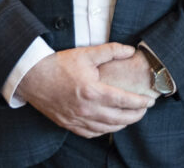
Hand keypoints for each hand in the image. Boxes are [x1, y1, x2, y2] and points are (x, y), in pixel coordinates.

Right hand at [17, 43, 155, 137]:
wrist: (33, 77)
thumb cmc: (59, 65)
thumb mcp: (87, 54)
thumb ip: (111, 51)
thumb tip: (131, 50)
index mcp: (92, 91)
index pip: (123, 101)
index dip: (139, 103)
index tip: (149, 101)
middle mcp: (86, 109)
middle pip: (118, 118)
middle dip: (135, 115)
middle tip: (145, 110)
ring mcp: (76, 119)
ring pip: (106, 128)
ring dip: (122, 124)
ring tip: (131, 117)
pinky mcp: (68, 124)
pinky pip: (91, 133)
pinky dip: (104, 131)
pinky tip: (110, 125)